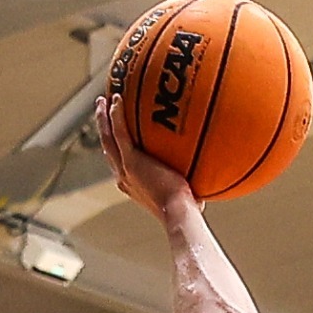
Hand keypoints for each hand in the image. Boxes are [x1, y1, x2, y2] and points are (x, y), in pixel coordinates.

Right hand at [94, 94, 199, 219]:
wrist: (178, 214)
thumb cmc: (187, 211)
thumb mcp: (186, 195)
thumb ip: (190, 184)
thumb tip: (209, 178)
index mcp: (132, 184)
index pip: (120, 161)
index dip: (116, 146)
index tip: (116, 131)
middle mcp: (123, 176)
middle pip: (108, 146)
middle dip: (104, 127)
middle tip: (103, 108)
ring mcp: (125, 168)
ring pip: (108, 137)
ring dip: (104, 118)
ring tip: (104, 99)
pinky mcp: (131, 160)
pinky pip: (120, 132)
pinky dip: (116, 115)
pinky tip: (117, 99)